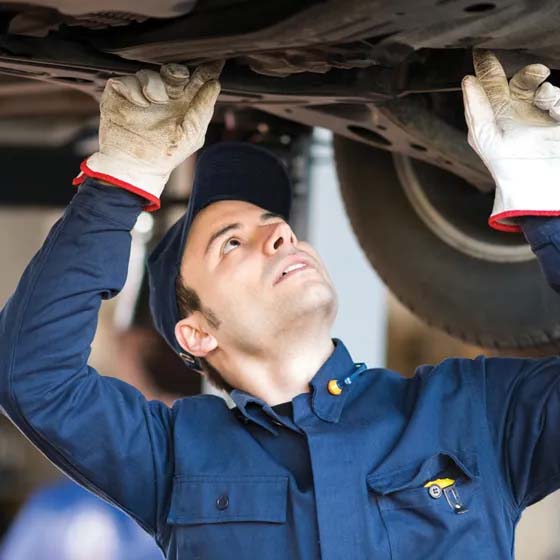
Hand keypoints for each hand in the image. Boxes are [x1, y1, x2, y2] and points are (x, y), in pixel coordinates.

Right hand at [73, 61, 222, 210]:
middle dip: (177, 73)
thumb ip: (203, 109)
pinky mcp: (121, 93)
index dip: (206, 70)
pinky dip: (135, 90)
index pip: (198, 80)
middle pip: (174, 71)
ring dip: (155, 86)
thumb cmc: (166, 155)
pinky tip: (140, 104)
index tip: (214, 63)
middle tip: (177, 85)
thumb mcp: (191, 135)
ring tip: (154, 104)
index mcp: (185, 104)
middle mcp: (165, 95)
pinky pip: (128, 79)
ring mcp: (143, 93)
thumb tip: (215, 84)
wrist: (134, 166)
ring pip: (150, 73)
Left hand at [462, 50, 559, 231]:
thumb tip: (468, 81)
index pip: (492, 84)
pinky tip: (551, 102)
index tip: (482, 52)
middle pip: (522, 81)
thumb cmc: (505, 167)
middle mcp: (520, 111)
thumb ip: (476, 109)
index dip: (488, 67)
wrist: (533, 187)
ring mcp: (542, 115)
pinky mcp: (559, 122)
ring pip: (545, 89)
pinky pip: (559, 102)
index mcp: (498, 114)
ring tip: (544, 90)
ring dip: (543, 86)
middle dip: (527, 74)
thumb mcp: (483, 137)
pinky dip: (556, 100)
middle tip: (533, 73)